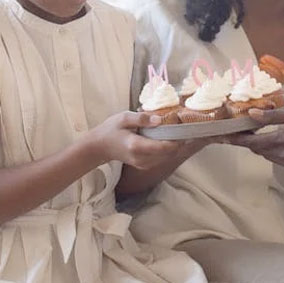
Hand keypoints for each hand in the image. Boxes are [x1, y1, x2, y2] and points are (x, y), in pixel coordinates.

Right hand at [88, 111, 204, 169]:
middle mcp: (142, 158)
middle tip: (183, 127)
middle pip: (170, 154)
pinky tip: (167, 138)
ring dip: (174, 146)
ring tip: (176, 131)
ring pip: (168, 157)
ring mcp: (143, 164)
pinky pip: (162, 159)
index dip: (178, 139)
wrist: (99, 147)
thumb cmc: (111, 129)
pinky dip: (168, 150)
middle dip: (179, 142)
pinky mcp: (145, 165)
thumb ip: (141, 118)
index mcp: (137, 146)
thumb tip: (160, 119)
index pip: (165, 147)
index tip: (184, 128)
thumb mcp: (124, 117)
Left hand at [227, 106, 283, 175]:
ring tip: (271, 131)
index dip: (237, 139)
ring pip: (271, 156)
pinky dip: (281, 151)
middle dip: (252, 140)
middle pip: (260, 150)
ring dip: (267, 145)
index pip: (252, 142)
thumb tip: (252, 114)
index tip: (224, 135)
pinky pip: (283, 161)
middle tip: (246, 128)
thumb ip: (275, 116)